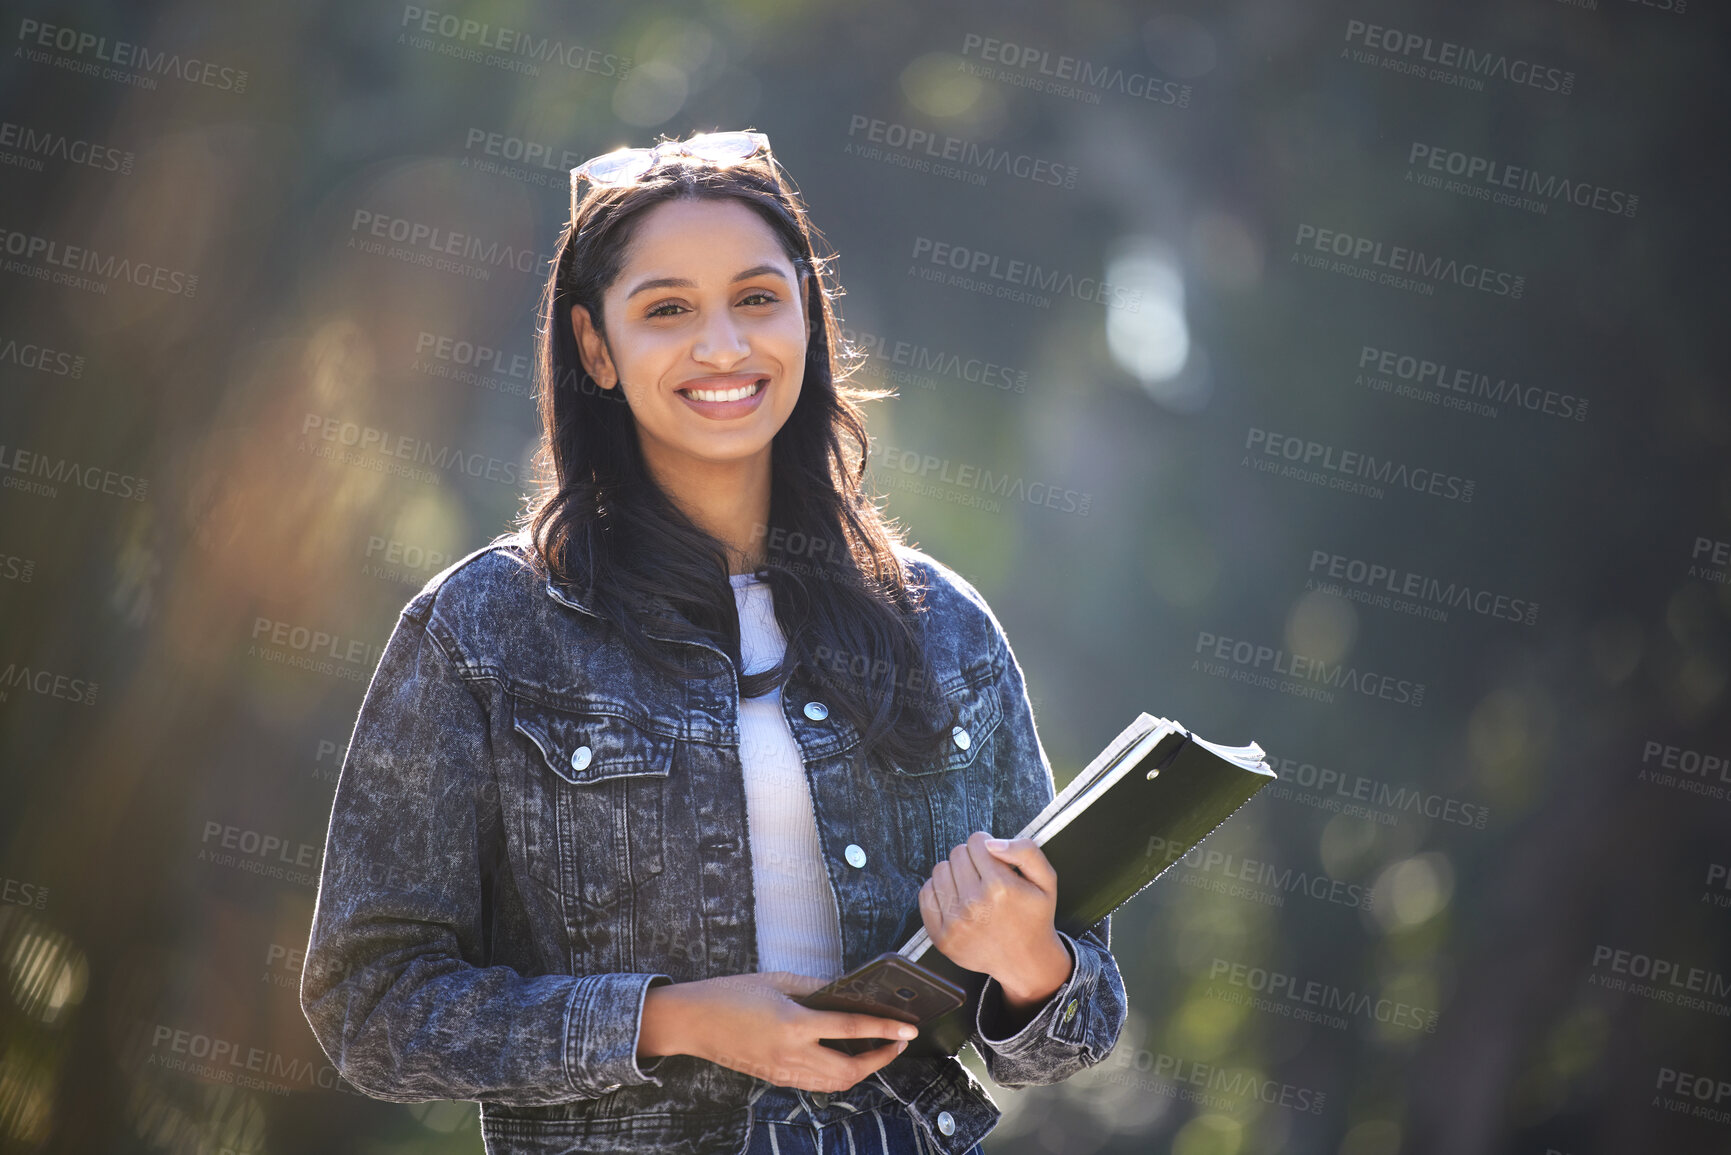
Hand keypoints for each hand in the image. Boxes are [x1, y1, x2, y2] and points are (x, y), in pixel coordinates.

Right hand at [638, 972, 915, 1092]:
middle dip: (881, 1059)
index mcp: (794, 1024)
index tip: (908, 1029)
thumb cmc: (731, 994)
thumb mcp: (776, 980)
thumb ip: (816, 987)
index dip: (885, 1029)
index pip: (852, 1029)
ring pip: (836, 1083)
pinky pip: (817, 1085)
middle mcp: (792, 1054)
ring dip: (863, 1071)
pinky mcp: (776, 1078)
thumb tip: (846, 990)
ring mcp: (783, 1071)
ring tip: (878, 1051)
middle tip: (897, 1042)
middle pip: (851, 1069)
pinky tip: (845, 1059)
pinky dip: (839, 1075)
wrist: (694, 1021)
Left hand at [918, 832, 1072, 1009]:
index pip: (976, 841)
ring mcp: (955, 923)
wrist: (1025, 961)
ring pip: (939, 870)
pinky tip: (957, 899)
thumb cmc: (1034, 917)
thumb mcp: (1046, 880)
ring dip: (954, 873)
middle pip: (957, 853)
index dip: (987, 846)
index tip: (994, 861)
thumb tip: (991, 843)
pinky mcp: (941, 937)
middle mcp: (975, 905)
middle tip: (984, 877)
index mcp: (1000, 887)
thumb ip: (1026, 851)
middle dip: (971, 859)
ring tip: (971, 888)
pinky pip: (926, 894)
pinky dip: (939, 891)